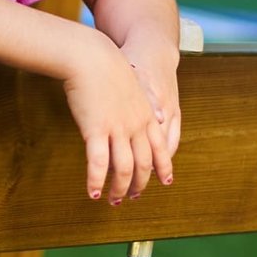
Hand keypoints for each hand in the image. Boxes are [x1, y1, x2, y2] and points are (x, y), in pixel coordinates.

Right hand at [62, 31, 172, 203]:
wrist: (91, 55)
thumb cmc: (106, 65)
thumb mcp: (130, 84)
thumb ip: (136, 103)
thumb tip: (139, 114)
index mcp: (147, 113)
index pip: (161, 147)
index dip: (163, 167)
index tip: (165, 181)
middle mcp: (136, 125)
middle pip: (143, 163)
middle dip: (139, 184)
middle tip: (132, 196)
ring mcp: (118, 128)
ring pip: (123, 169)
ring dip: (119, 189)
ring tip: (113, 201)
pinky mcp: (96, 129)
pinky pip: (98, 164)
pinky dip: (96, 181)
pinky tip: (92, 193)